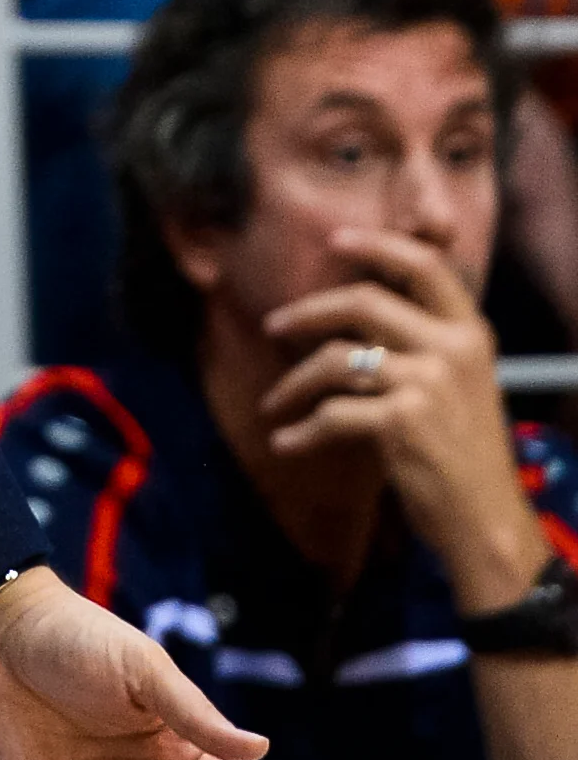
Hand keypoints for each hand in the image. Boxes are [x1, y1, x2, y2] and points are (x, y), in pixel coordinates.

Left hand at [261, 225, 545, 611]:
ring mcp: (427, 383)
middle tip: (273, 325)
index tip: (335, 239)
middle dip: (308, 311)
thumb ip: (424, 343)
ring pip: (336, 358)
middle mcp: (452, 349)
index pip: (425, 265)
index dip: (378, 244)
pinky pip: (332, 414)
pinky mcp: (402, 421)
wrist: (485, 520)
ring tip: (274, 403)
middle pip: (364, 302)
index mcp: (471, 333)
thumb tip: (358, 310)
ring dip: (293, 382)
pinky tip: (286, 443)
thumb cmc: (465, 453)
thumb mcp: (462, 383)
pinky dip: (301, 431)